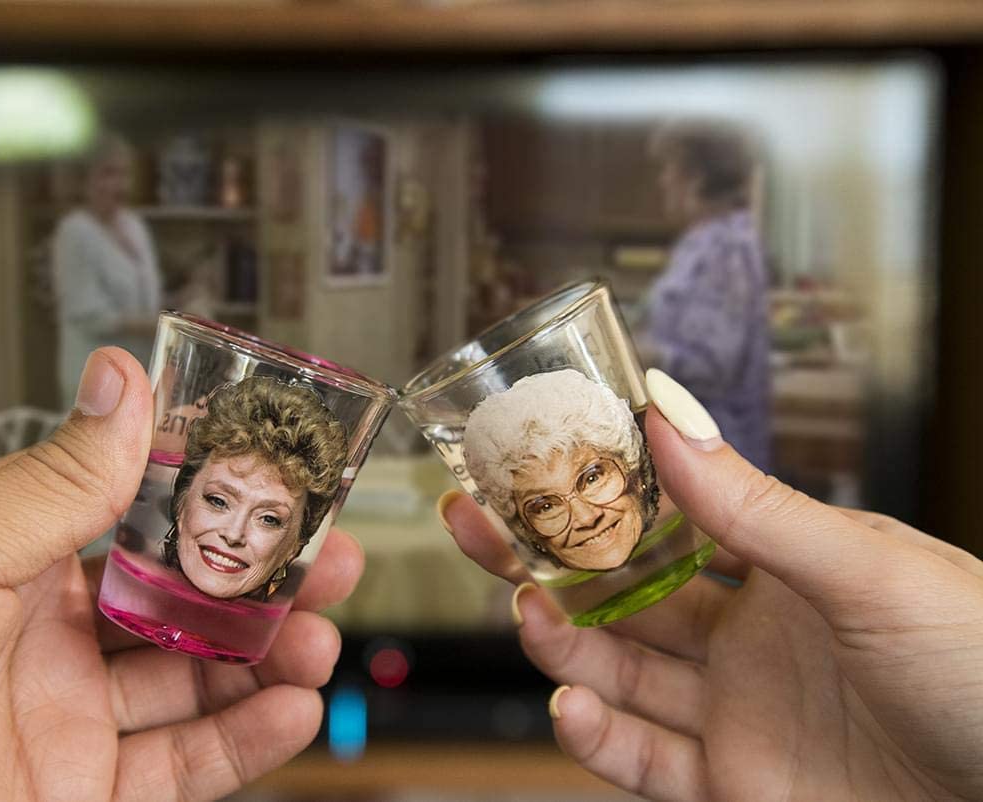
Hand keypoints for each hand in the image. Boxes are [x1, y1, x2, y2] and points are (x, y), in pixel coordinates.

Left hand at [0, 348, 362, 801]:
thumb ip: (58, 476)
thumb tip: (123, 378)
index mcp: (10, 553)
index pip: (141, 513)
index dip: (217, 500)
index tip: (280, 483)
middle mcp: (44, 631)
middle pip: (182, 599)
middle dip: (261, 581)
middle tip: (327, 562)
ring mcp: (63, 715)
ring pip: (196, 682)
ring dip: (267, 659)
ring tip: (319, 640)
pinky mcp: (75, 792)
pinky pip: (180, 766)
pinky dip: (243, 742)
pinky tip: (286, 711)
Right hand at [441, 395, 982, 799]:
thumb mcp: (871, 572)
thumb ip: (757, 508)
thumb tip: (671, 416)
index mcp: (783, 563)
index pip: (665, 515)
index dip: (595, 490)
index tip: (532, 459)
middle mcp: (747, 635)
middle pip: (620, 591)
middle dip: (544, 558)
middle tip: (476, 522)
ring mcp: (737, 711)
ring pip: (617, 672)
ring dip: (560, 645)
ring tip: (526, 616)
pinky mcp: (734, 784)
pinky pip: (646, 761)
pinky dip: (597, 739)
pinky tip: (570, 709)